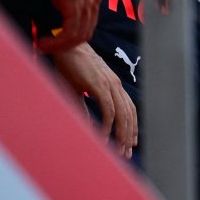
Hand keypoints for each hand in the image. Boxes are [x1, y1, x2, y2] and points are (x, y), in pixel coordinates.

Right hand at [37, 0, 100, 53]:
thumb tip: (58, 0)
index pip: (89, 23)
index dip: (74, 34)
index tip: (58, 38)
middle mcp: (93, 2)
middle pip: (85, 33)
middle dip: (67, 44)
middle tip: (50, 47)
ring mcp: (86, 5)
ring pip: (77, 36)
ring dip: (59, 46)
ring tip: (43, 46)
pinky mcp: (74, 6)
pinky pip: (69, 32)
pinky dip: (56, 41)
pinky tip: (44, 42)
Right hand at [52, 43, 137, 158]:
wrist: (66, 46)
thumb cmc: (70, 66)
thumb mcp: (78, 90)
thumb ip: (84, 105)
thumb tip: (85, 122)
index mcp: (114, 85)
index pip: (129, 109)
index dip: (132, 126)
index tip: (131, 142)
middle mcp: (116, 86)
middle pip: (129, 115)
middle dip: (128, 135)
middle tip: (126, 153)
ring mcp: (110, 85)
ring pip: (122, 114)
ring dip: (121, 134)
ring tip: (119, 150)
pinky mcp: (100, 86)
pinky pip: (108, 109)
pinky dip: (108, 124)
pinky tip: (104, 137)